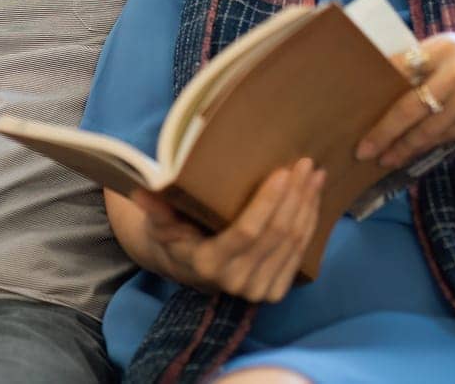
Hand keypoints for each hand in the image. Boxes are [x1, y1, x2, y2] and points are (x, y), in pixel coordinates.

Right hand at [128, 159, 324, 302]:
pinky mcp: (274, 290)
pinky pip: (299, 254)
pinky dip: (310, 223)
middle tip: (304, 164)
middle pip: (276, 235)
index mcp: (209, 263)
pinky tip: (314, 197)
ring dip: (307, 206)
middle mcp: (236, 282)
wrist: (189, 268)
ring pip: (292, 243)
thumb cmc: (175, 235)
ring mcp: (258, 290)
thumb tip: (140, 192)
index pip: (247, 232)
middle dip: (295, 197)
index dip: (268, 202)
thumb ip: (155, 208)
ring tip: (314, 174)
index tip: (282, 172)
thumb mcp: (160, 221)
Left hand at [356, 33, 454, 168]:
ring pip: (426, 129)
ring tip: (383, 157)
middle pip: (409, 106)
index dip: (374, 87)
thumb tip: (378, 81)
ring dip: (401, 147)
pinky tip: (411, 152)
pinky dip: (425, 146)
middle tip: (362, 149)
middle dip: (382, 131)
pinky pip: (444, 137)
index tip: (353, 105)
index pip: (400, 66)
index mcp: (444, 46)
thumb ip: (424, 63)